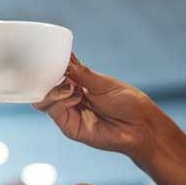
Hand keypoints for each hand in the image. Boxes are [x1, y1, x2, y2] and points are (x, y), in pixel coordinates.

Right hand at [34, 54, 164, 161]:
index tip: (50, 56)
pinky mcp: (70, 127)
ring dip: (53, 90)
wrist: (141, 126)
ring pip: (44, 100)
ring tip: (70, 87)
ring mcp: (69, 114)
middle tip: (58, 72)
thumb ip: (82, 73)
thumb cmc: (128, 103)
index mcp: (78, 85)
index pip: (56, 74)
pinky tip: (75, 97)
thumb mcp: (104, 83)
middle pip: (45, 88)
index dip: (51, 66)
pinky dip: (60, 101)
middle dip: (47, 78)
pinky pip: (54, 112)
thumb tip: (65, 59)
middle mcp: (70, 99)